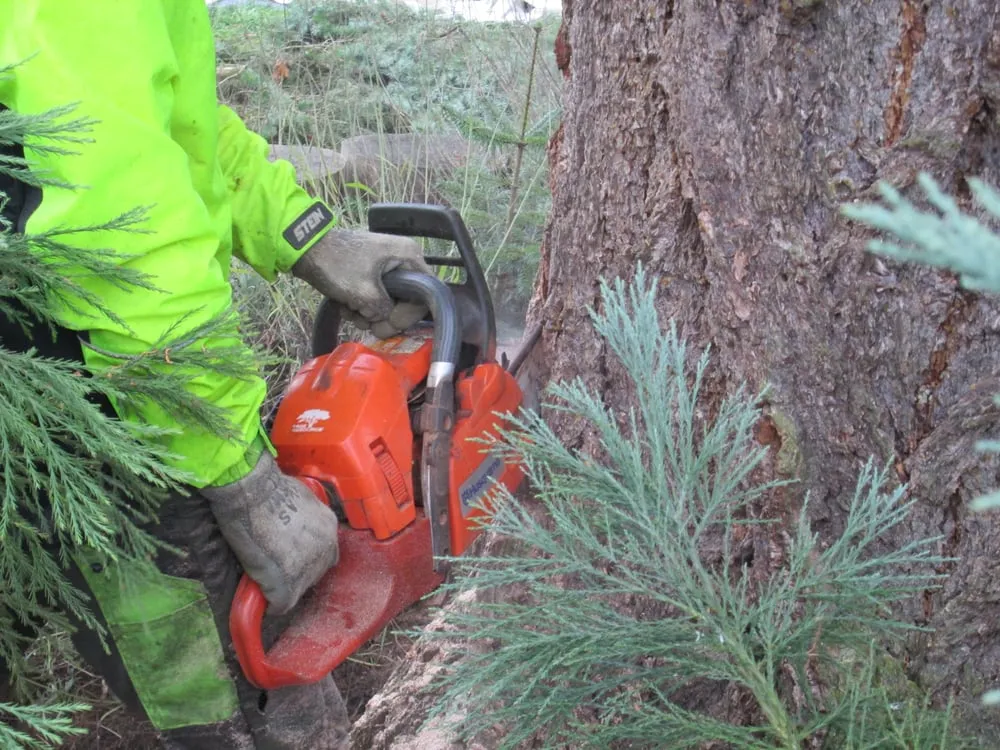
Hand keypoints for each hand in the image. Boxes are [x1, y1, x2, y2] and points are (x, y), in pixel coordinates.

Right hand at [202, 451, 338, 614]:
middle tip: (275, 567)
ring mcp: (309, 568)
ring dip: (283, 586)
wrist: (253, 494)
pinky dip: (270, 603)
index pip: (324, 551)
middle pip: (316, 572)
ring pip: (299, 589)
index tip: (289, 555)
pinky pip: (281, 604)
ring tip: (265, 578)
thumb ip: (301, 516)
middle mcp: (327, 548)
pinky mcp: (288, 585)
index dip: (305, 556)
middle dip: (297, 572)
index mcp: (329, 526)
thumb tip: (289, 523)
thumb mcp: (299, 498)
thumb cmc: (268, 489)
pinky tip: (260, 596)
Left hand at [292, 229, 431, 338]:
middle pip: (405, 301)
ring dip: (367, 313)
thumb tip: (387, 320)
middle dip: (383, 315)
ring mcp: (386, 266)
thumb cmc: (336, 264)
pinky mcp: (371, 272)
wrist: (305, 247)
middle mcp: (402, 259)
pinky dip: (360, 306)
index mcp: (409, 256)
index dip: (407, 315)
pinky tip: (345, 304)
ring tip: (350, 309)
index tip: (387, 324)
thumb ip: (384, 311)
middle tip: (365, 320)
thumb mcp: (365, 293)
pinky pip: (374, 297)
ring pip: (388, 303)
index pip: (425, 296)